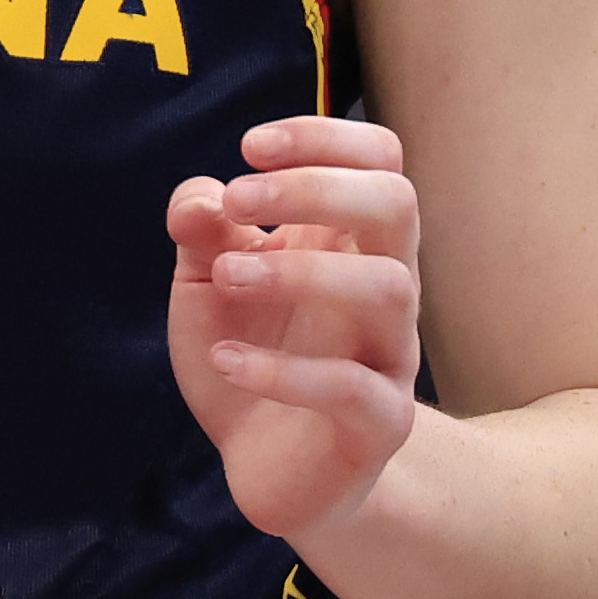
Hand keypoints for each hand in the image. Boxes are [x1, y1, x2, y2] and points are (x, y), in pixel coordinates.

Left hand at [163, 115, 421, 539]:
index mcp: (346, 241)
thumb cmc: (245, 348)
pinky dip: (282, 371)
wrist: (263, 462)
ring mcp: (388, 355)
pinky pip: (354, 388)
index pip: (380, 158)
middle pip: (397, 204)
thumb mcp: (204, 281)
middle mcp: (380, 287)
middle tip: (241, 199)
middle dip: (317, 187)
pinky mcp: (378, 423)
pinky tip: (224, 360)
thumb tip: (202, 198)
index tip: (250, 147)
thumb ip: (200, 230)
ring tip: (227, 276)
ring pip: (389, 288)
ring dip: (299, 271)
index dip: (324, 136)